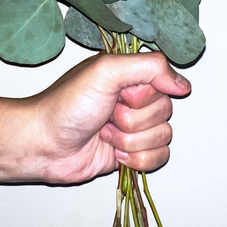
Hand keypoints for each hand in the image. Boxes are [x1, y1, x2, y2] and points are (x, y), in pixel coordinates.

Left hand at [20, 52, 191, 184]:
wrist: (44, 145)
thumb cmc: (67, 105)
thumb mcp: (106, 71)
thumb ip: (149, 67)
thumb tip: (183, 85)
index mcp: (131, 76)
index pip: (165, 83)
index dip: (144, 95)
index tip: (121, 95)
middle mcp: (136, 100)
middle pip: (166, 112)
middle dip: (134, 119)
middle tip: (107, 116)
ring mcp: (135, 128)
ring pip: (164, 136)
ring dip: (131, 140)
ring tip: (105, 134)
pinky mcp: (133, 153)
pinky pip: (160, 157)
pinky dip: (138, 159)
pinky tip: (114, 152)